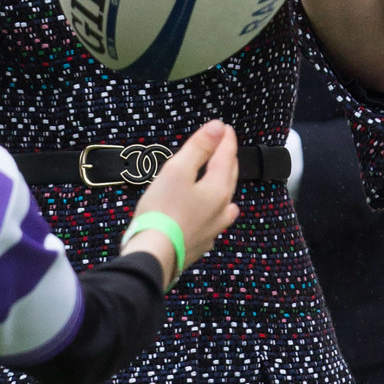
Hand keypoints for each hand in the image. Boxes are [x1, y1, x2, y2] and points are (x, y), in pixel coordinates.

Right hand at [123, 121, 239, 283]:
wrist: (154, 255)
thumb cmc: (163, 210)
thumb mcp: (178, 170)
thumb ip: (199, 147)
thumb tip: (218, 127)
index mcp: (218, 188)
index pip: (227, 156)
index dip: (225, 139)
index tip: (224, 127)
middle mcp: (222, 209)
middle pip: (229, 177)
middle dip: (227, 158)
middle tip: (223, 145)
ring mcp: (213, 228)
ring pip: (226, 200)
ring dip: (224, 183)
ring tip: (222, 175)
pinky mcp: (200, 242)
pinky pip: (216, 219)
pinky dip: (216, 207)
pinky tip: (214, 212)